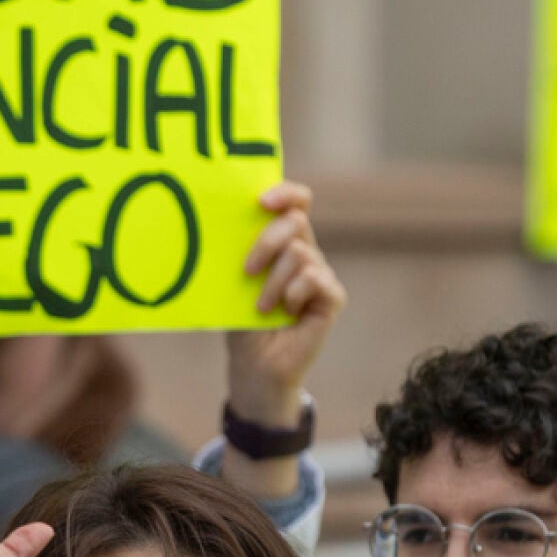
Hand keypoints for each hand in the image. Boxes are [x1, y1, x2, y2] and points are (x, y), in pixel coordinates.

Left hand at [229, 181, 346, 423]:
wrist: (254, 363)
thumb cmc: (241, 320)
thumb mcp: (235, 281)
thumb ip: (240, 251)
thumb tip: (224, 221)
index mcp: (282, 241)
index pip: (296, 202)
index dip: (285, 193)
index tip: (261, 201)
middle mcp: (305, 252)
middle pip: (296, 221)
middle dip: (266, 241)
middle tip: (247, 270)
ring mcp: (320, 273)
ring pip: (301, 253)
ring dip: (274, 281)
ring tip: (261, 306)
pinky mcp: (331, 297)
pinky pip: (315, 278)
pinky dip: (294, 293)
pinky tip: (286, 312)